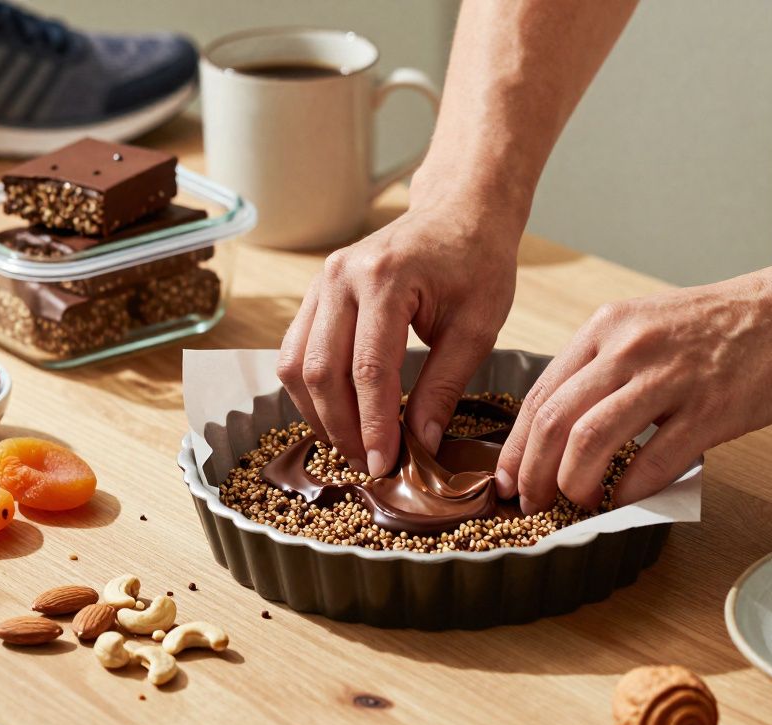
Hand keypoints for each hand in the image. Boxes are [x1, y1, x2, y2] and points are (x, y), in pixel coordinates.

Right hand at [277, 198, 521, 476]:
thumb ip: (444, 387)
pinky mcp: (315, 293)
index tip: (385, 464)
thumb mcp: (477, 328)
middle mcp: (341, 276)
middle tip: (367, 464)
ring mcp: (321, 281)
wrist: (459, 213)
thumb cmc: (476, 263)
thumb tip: (419, 445)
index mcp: (386, 278)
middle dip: (341, 427)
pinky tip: (339, 414)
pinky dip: (311, 390)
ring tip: (352, 445)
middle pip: (321, 370)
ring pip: (295, 364)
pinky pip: (295, 350)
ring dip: (318, 414)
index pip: (369, 368)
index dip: (373, 424)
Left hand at [495, 267, 771, 512]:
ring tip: (575, 505)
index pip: (540, 394)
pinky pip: (654, 459)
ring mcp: (671, 376)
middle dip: (533, 473)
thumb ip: (608, 369)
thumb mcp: (649, 327)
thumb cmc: (727, 324)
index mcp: (608, 328)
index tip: (509, 480)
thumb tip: (568, 429)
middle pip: (554, 420)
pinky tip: (625, 501)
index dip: (517, 447)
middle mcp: (629, 347)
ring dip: (572, 484)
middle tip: (531, 505)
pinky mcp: (712, 406)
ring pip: (590, 439)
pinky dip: (630, 490)